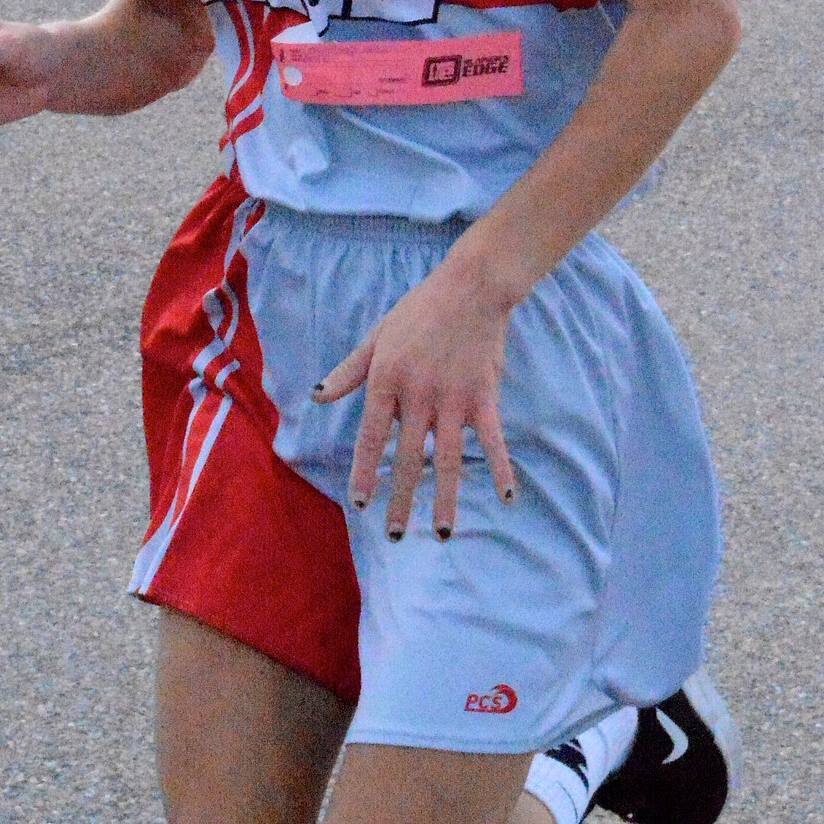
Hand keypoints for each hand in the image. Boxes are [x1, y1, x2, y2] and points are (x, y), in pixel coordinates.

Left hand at [314, 254, 518, 540]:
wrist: (470, 288)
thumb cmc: (419, 311)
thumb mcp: (376, 337)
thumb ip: (348, 372)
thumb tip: (317, 397)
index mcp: (387, 381)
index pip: (371, 437)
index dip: (365, 472)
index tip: (361, 505)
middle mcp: (417, 396)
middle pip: (406, 458)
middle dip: (400, 500)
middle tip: (395, 536)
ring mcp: (453, 400)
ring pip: (447, 460)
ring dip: (444, 500)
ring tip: (442, 534)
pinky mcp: (484, 398)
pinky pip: (492, 441)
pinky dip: (500, 469)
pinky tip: (506, 499)